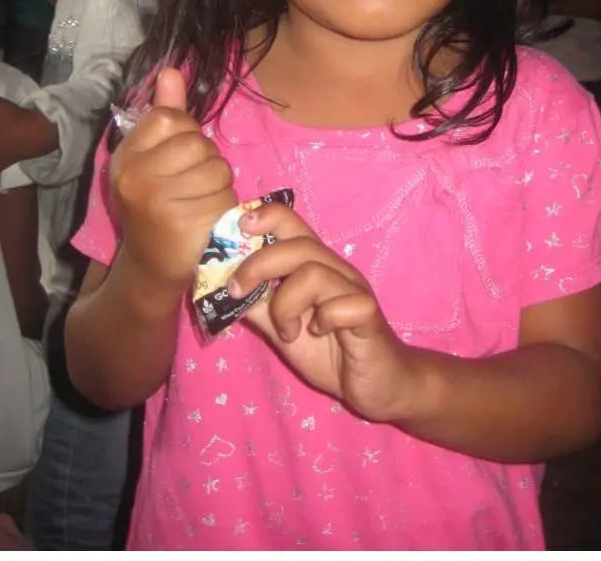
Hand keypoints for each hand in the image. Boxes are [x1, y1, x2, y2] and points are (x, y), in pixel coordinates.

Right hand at [111, 69, 237, 291]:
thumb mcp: (152, 157)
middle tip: (190, 186)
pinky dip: (225, 209)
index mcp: (125, 156)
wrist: (152, 265)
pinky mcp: (186, 224)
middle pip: (199, 143)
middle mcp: (136, 176)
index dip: (185, 133)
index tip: (177, 158)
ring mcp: (159, 201)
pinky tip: (207, 221)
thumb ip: (164, 114)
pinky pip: (226, 198)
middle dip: (206, 162)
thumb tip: (171, 70)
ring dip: (219, 187)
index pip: (169, 117)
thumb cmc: (155, 204)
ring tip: (199, 203)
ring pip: (218, 170)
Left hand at [231, 204, 413, 422]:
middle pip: (297, 244)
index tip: (238, 227)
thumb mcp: (282, 329)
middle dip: (258, 265)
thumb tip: (221, 288)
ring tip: (288, 331)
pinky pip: (343, 305)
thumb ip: (258, 307)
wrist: (379, 384)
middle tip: (238, 292)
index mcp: (314, 265)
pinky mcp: (368, 316)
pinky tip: (319, 334)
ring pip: (314, 273)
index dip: (264, 216)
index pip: (291, 222)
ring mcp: (354, 290)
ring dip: (287, 304)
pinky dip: (323, 319)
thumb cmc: (331, 351)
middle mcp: (336, 269)